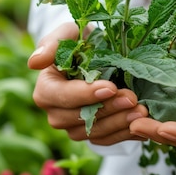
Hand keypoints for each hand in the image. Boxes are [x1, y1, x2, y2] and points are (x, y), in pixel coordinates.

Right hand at [28, 22, 148, 145]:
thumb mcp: (68, 34)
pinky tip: (141, 124)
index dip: (86, 94)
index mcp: (46, 90)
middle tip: (132, 99)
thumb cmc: (82, 41)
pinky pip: (107, 140)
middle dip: (108, 109)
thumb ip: (52, 44)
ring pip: (94, 133)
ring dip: (119, 123)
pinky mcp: (92, 135)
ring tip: (141, 111)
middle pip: (79, 118)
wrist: (100, 54)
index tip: (111, 87)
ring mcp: (73, 127)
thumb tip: (33, 63)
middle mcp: (56, 113)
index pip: (62, 97)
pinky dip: (125, 134)